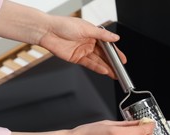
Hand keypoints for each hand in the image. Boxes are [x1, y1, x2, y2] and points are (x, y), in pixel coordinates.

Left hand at [0, 1, 125, 78]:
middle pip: (104, 55)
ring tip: (115, 74)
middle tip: (120, 70)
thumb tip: (115, 38)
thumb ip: (102, 35)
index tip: (123, 60)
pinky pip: (89, 64)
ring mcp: (83, 51)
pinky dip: (97, 68)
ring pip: (98, 61)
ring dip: (106, 68)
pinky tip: (104, 71)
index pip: (108, 45)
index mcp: (93, 34)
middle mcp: (89, 43)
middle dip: (112, 63)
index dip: (116, 53)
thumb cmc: (63, 25)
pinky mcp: (77, 58)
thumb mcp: (86, 28)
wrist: (47, 31)